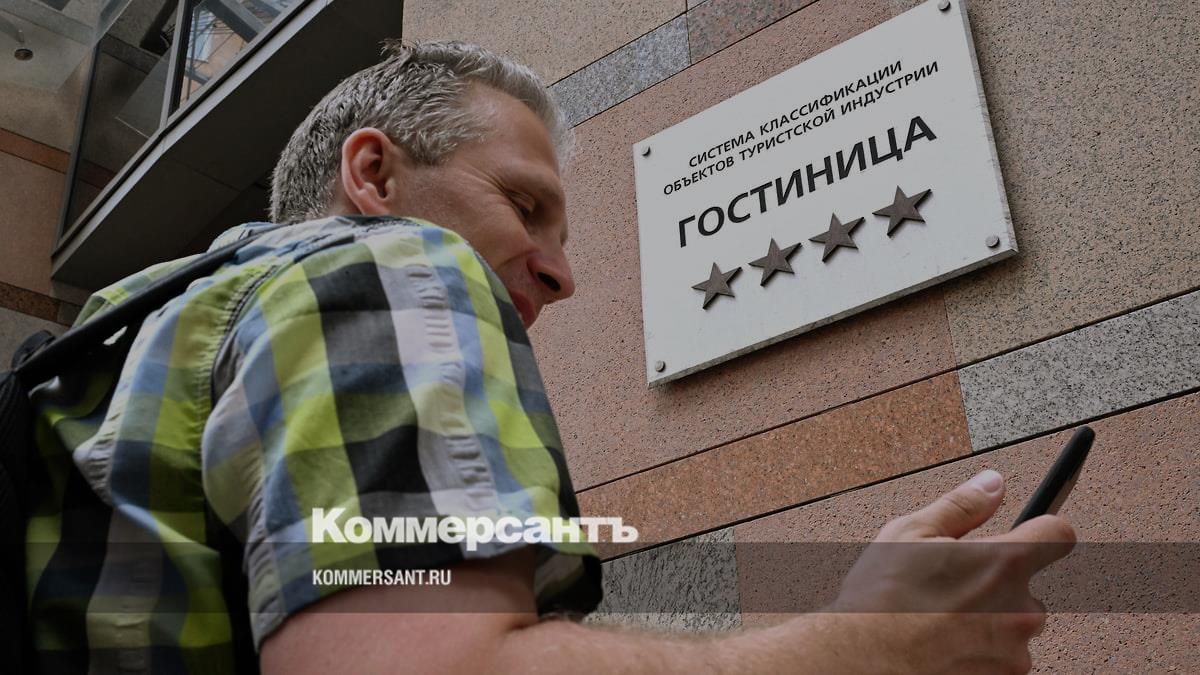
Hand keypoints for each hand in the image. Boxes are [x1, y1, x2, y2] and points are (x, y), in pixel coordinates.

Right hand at [829, 470, 1075, 673]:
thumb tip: (992, 484)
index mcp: (1003, 563)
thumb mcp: (912, 533)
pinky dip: (980, 649)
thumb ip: (963, 505)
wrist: (864, 659)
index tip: (1030, 532)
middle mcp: (1020, 608)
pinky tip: (945, 641)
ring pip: (1014, 624)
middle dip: (997, 584)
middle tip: (953, 585)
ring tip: (943, 617)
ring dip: (990, 620)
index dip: (1043, 529)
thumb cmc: (882, 600)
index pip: (1058, 534)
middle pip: (1028, 586)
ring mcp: (1014, 649)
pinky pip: (1003, 656)